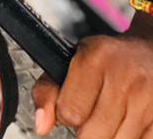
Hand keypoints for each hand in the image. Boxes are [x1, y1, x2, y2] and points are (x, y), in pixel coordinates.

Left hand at [33, 31, 152, 136]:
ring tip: (110, 119)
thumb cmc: (108, 59)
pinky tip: (127, 125)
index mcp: (96, 58)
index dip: (66, 115)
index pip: (69, 112)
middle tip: (92, 115)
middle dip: (86, 132)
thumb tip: (41, 125)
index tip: (72, 106)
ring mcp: (148, 101)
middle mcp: (125, 78)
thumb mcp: (72, 61)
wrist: (150, 53)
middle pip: (91, 136)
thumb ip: (48, 91)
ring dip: (109, 138)